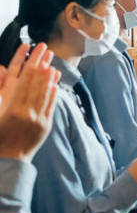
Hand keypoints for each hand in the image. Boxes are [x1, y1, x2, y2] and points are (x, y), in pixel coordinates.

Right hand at [0, 43, 60, 161]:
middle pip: (36, 85)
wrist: (8, 160)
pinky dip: (53, 95)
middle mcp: (27, 114)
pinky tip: (56, 85)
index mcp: (12, 110)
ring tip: (53, 65)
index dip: (30, 67)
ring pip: (46, 94)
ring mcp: (38, 120)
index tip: (35, 55)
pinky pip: (51, 107)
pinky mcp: (46, 126)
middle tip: (47, 52)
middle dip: (42, 66)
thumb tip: (0, 70)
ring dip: (50, 78)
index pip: (23, 83)